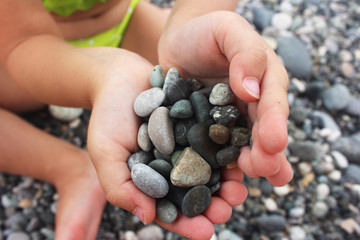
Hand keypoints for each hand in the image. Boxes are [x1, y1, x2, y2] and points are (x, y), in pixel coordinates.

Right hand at [84, 48, 237, 238]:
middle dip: (213, 206)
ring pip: (211, 169)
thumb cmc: (108, 116)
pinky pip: (217, 137)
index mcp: (153, 180)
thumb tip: (146, 217)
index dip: (186, 223)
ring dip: (227, 182)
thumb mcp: (105, 152)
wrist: (118, 77)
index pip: (170, 209)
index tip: (204, 233)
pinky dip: (228, 148)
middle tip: (226, 212)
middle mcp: (175, 165)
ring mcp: (189, 144)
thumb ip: (120, 185)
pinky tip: (240, 156)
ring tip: (239, 190)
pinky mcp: (200, 122)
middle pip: (196, 193)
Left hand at [158, 9, 292, 228]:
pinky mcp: (208, 130)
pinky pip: (215, 151)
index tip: (273, 142)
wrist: (180, 42)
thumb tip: (252, 90)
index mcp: (264, 81)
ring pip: (242, 148)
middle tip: (263, 168)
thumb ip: (245, 54)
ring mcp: (229, 121)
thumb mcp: (228, 31)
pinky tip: (220, 185)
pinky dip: (219, 169)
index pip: (272, 104)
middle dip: (264, 153)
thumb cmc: (206, 32)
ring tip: (245, 187)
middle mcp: (252, 106)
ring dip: (246, 169)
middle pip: (261, 133)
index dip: (274, 124)